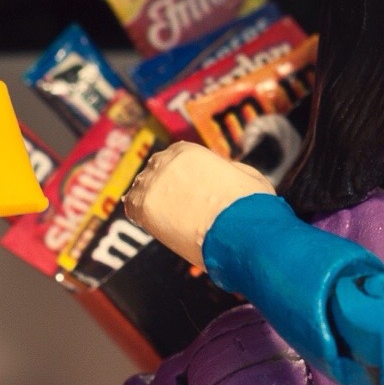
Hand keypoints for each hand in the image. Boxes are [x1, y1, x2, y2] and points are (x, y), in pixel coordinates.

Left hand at [126, 141, 276, 267]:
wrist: (241, 232)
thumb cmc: (251, 207)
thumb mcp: (248, 177)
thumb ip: (227, 170)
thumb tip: (223, 173)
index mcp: (187, 151)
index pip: (172, 158)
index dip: (178, 175)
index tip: (184, 189)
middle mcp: (165, 162)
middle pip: (155, 171)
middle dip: (163, 186)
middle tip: (174, 207)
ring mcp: (152, 185)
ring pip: (142, 189)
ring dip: (152, 201)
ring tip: (169, 220)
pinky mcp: (143, 208)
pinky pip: (132, 208)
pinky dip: (140, 216)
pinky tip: (153, 225)